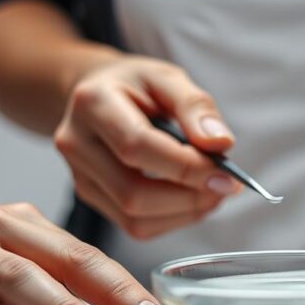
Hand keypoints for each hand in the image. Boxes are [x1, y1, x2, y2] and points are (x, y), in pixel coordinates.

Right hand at [53, 55, 242, 239]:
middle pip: (133, 193)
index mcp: (93, 103)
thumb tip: (220, 144)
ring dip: (185, 213)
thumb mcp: (168, 78)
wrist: (99, 94)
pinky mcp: (92, 198)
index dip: (186, 167)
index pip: (138, 147)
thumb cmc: (137, 85)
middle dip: (189, 197)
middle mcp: (77, 144)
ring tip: (214, 192)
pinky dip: (173, 219)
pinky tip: (192, 199)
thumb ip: (195, 106)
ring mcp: (80, 176)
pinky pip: (136, 226)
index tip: (226, 175)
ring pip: (135, 219)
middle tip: (227, 186)